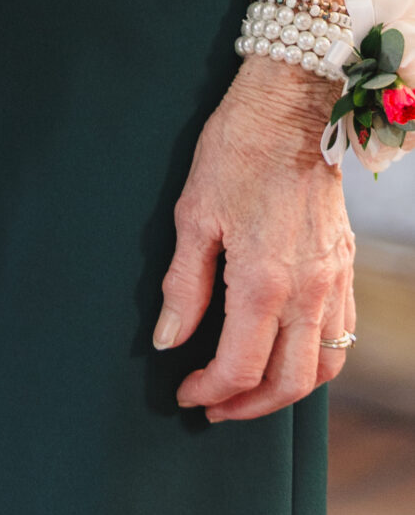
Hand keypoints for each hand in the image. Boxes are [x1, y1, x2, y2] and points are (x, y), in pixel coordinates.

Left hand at [156, 61, 354, 419]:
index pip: (239, 367)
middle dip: (247, 407)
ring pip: (323, 368)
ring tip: (249, 391)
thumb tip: (168, 340)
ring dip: (285, 392)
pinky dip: (316, 361)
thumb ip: (184, 285)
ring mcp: (334, 281)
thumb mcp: (194, 214)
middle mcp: (308, 292)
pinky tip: (287, 354)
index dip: (210, 390)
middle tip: (213, 406)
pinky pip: (341, 335)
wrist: (290, 107)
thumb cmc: (236, 150)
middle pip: (287, 384)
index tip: (186, 392)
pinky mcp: (346, 267)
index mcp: (264, 282)